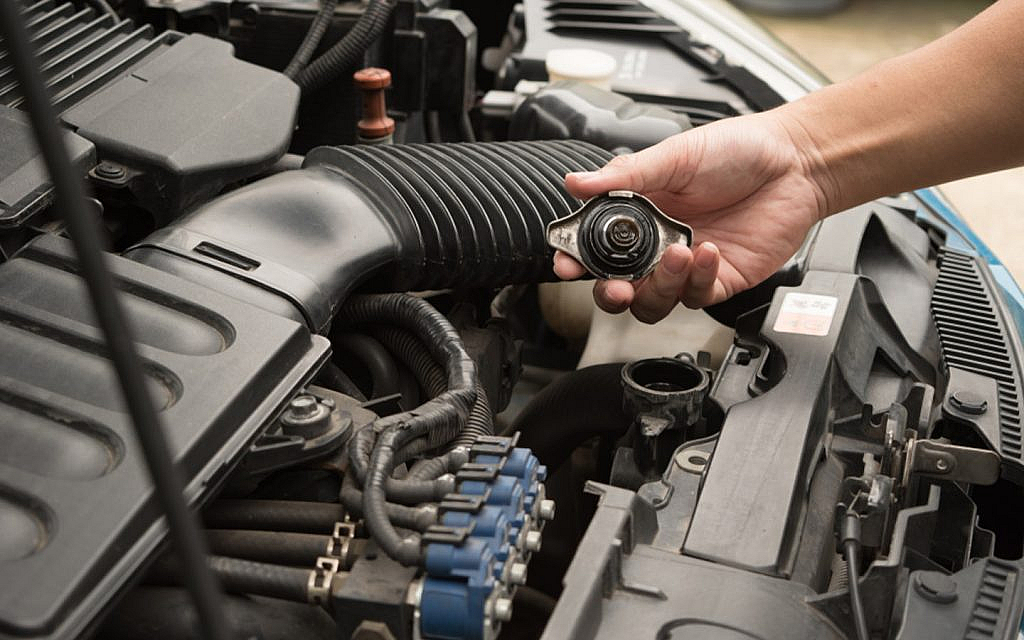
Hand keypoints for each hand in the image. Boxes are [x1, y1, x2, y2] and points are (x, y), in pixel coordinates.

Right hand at [554, 111, 830, 322]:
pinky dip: (698, 278)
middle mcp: (658, 244)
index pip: (596, 246)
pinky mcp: (719, 279)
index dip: (577, 259)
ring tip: (676, 252)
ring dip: (659, 285)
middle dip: (610, 293)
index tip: (568, 264)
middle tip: (615, 286)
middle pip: (619, 287)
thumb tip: (576, 182)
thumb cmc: (738, 150)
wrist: (796, 161)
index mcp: (639, 212)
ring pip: (655, 302)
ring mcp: (687, 265)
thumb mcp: (674, 156)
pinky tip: (708, 250)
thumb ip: (625, 174)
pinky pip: (696, 296)